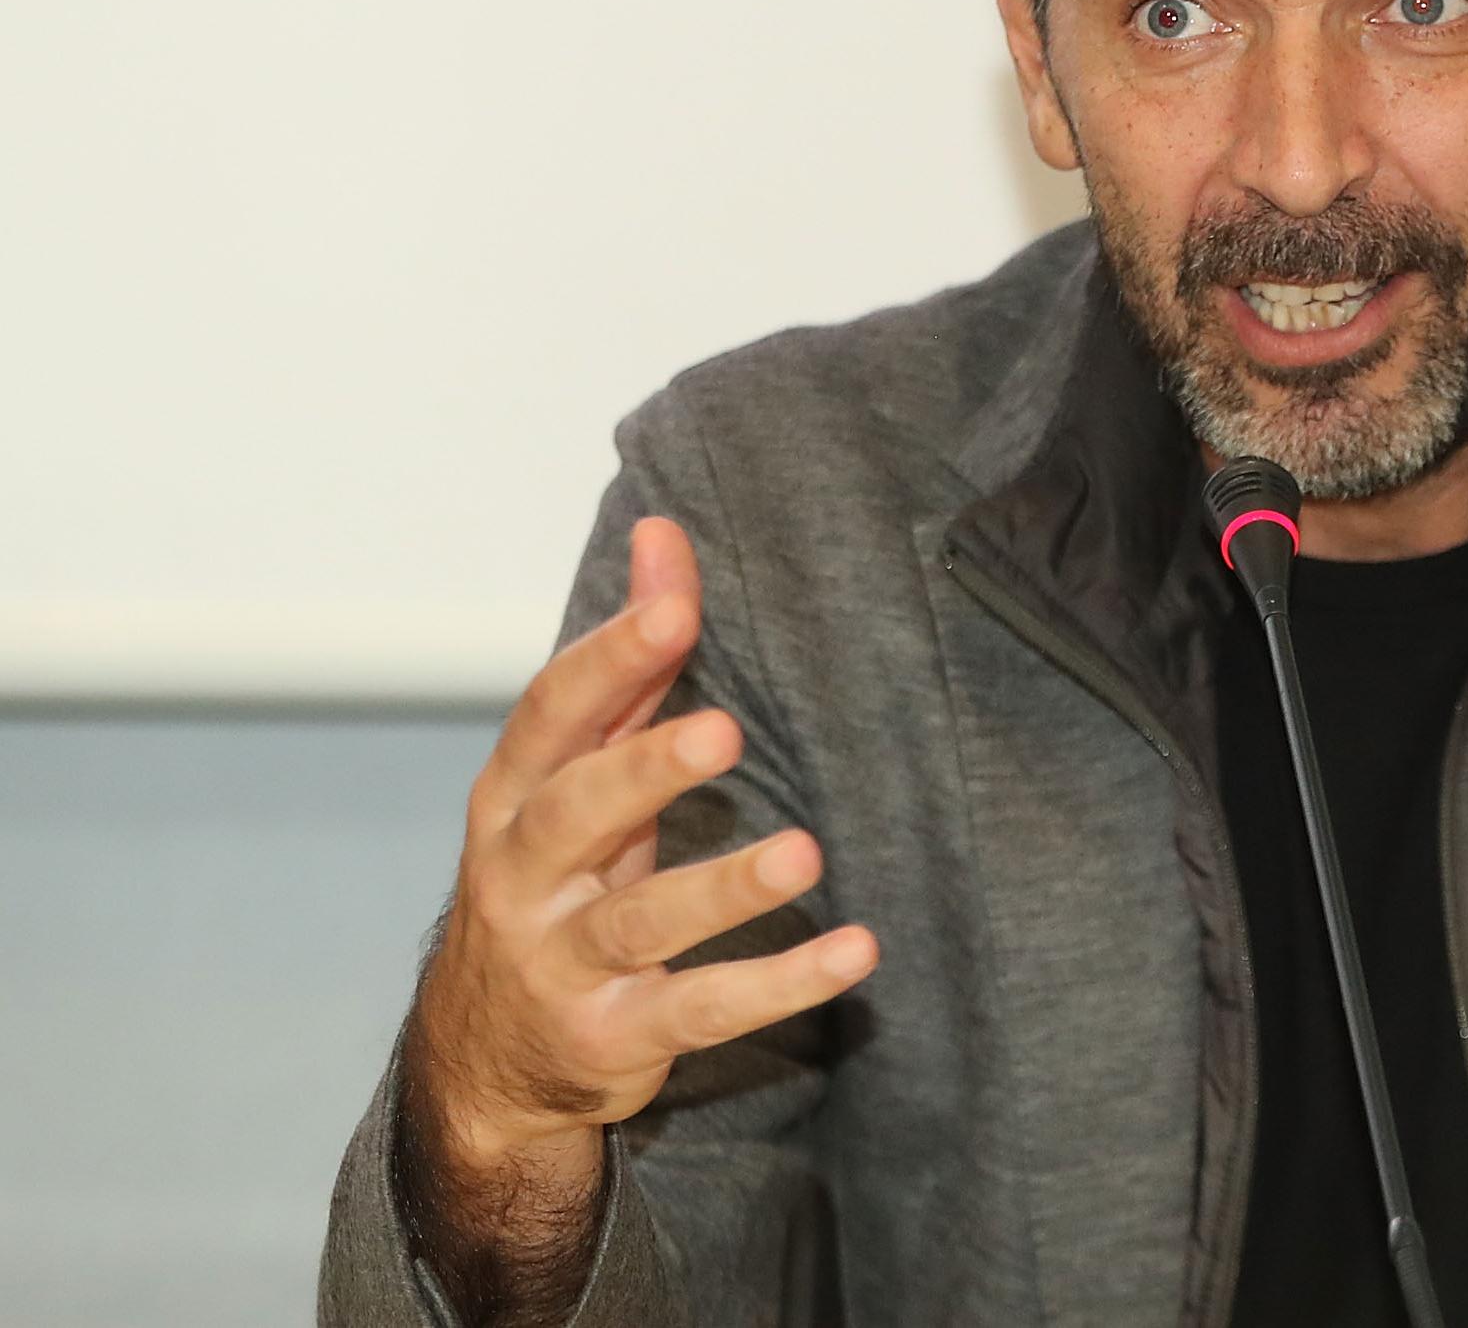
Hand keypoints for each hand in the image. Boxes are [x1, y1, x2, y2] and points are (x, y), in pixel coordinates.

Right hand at [407, 516, 877, 1187]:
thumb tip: (663, 533)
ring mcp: (563, 965)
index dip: (610, 660)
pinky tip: (855, 952)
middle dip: (644, 770)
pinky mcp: (614, 1037)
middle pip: (575, 815)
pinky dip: (780, 985)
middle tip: (725, 731)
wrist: (484, 1063)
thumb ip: (630, 661)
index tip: (675, 606)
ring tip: (803, 854)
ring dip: (724, 888)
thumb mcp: (576, 774)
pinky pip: (701, 1010)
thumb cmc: (550, 883)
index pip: (552, 715)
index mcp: (513, 800)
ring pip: (640, 922)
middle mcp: (523, 879)